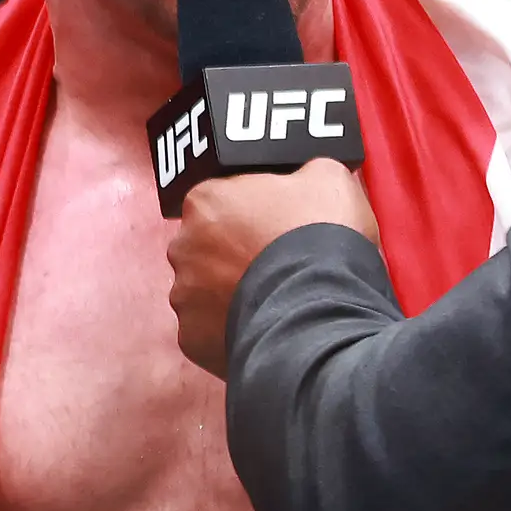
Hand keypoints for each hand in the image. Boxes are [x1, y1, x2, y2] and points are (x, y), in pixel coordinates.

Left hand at [165, 160, 374, 374]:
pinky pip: (209, 330)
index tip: (275, 223)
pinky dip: (230, 329)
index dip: (251, 210)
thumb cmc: (320, 238)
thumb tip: (301, 177)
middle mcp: (182, 246)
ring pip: (204, 290)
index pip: (220, 198)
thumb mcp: (328, 177)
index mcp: (206, 200)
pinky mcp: (192, 339)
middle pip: (206, 246)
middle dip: (234, 253)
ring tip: (273, 299)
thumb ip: (301, 172)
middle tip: (274, 263)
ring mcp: (184, 296)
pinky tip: (264, 326)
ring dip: (230, 293)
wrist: (321, 314)